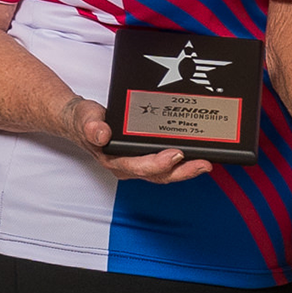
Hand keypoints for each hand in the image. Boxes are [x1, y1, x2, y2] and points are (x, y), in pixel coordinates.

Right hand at [60, 95, 212, 183]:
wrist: (84, 120)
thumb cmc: (86, 121)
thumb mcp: (85, 118)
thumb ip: (91, 126)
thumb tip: (101, 134)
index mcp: (114, 160)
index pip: (140, 166)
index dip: (159, 163)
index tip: (175, 154)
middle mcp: (129, 165)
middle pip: (159, 174)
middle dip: (183, 171)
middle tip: (203, 163)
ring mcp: (140, 163)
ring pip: (167, 171)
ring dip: (187, 169)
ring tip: (207, 163)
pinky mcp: (148, 156)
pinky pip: (169, 163)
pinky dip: (184, 161)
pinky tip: (198, 154)